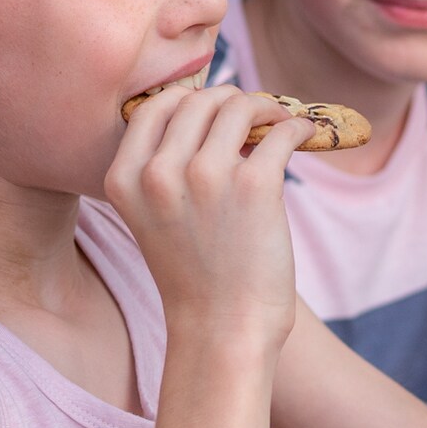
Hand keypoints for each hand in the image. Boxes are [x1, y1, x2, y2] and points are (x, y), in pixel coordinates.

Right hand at [104, 85, 301, 353]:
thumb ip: (163, 166)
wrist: (223, 330)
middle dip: (229, 99)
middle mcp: (158, 172)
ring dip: (265, 106)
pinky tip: (302, 135)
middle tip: (253, 113)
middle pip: (198, 100)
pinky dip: (296, 126)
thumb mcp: (153, 216)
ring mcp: (205, 175)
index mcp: (124, 178)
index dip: (189, 98)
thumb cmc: (195, 275)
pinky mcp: (254, 185)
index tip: (212, 107)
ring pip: (239, 106)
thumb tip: (211, 109)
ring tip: (278, 120)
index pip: (155, 106)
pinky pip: (281, 131)